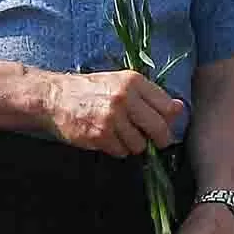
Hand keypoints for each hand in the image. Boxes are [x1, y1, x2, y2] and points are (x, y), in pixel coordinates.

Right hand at [41, 71, 183, 157]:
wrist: (54, 97)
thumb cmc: (90, 90)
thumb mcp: (121, 83)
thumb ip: (150, 95)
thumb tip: (180, 108)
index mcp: (133, 82)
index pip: (168, 107)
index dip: (168, 120)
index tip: (163, 124)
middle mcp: (124, 98)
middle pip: (159, 128)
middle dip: (159, 139)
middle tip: (153, 141)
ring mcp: (111, 118)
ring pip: (140, 144)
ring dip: (134, 145)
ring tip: (121, 135)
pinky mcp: (99, 135)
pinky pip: (121, 151)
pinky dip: (117, 149)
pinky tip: (107, 138)